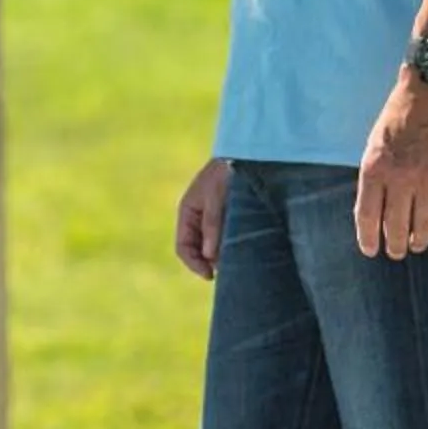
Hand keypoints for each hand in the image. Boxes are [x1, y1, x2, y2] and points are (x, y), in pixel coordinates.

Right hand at [175, 158, 231, 280]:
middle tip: (228, 272)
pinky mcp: (228, 217)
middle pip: (198, 250)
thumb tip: (210, 256)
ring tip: (238, 260)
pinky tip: (244, 250)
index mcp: (188, 212)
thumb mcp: (217, 198)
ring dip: (221, 255)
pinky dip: (230, 247)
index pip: (183, 247)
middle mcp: (197, 218)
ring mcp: (212, 218)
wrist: (243, 153)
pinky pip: (225, 239)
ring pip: (212, 247)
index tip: (211, 275)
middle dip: (209, 263)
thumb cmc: (226, 172)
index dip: (194, 264)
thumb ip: (212, 225)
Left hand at [355, 72, 427, 259]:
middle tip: (396, 252)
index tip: (371, 250)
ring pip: (423, 226)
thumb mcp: (374, 142)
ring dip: (418, 241)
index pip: (367, 216)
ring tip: (416, 245)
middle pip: (395, 227)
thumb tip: (373, 211)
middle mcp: (400, 177)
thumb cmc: (400, 114)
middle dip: (395, 246)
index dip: (368, 239)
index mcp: (375, 167)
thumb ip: (374, 176)